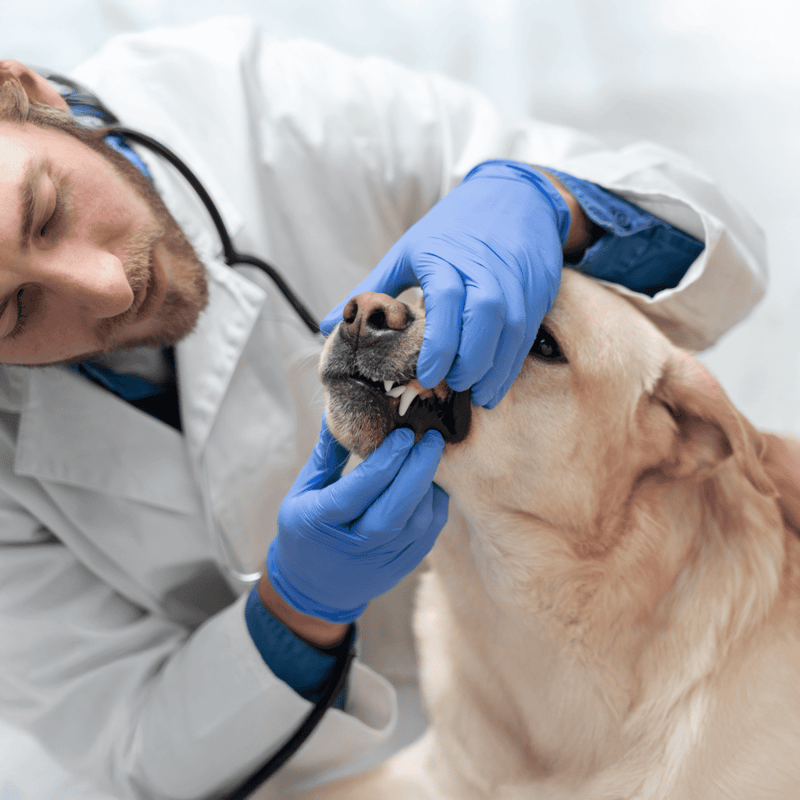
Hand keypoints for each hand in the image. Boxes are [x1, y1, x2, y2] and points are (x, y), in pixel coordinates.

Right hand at [267, 422, 447, 622]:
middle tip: (433, 439)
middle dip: (419, 469)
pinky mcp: (401, 567)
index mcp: (321, 521)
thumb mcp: (302, 491)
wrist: (312, 590)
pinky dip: (435, 507)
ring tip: (432, 457)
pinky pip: (428, 535)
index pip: (361, 488)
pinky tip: (434, 484)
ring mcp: (380, 560)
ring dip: (429, 486)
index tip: (404, 433)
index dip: (386, 460)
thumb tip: (340, 411)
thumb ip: (326, 455)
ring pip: (416, 522)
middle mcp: (354, 543)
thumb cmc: (304, 532)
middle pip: (395, 507)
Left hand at [320, 160, 570, 408]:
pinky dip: (511, 364)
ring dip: (494, 369)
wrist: (516, 196)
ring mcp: (516, 279)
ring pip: (511, 329)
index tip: (426, 374)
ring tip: (475, 395)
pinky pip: (527, 334)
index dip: (439, 343)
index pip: (447, 300)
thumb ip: (372, 288)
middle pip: (485, 317)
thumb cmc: (453, 227)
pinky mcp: (537, 290)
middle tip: (450, 386)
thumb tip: (328, 325)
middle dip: (469, 359)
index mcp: (446, 256)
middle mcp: (485, 267)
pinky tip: (494, 384)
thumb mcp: (408, 250)